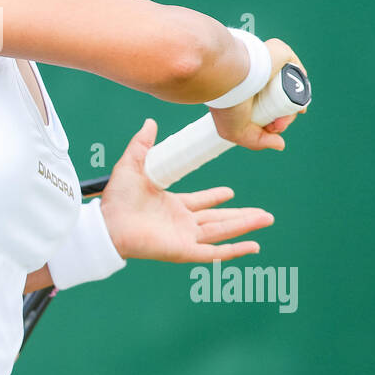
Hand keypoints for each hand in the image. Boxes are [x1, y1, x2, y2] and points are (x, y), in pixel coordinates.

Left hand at [99, 118, 274, 262]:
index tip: (231, 192)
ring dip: (245, 226)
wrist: (107, 223)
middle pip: (218, 219)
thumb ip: (142, 144)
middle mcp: (180, 223)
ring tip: (267, 219)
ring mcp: (184, 237)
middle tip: (264, 213)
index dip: (215, 197)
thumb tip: (150, 122)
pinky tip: (253, 247)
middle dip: (241, 216)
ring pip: (222, 232)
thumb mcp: (132, 164)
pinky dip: (234, 250)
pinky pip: (214, 252)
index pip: (200, 202)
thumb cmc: (116, 198)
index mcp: (170, 204)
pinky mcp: (184, 251)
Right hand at [209, 36, 308, 152]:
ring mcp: (270, 65)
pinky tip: (298, 100)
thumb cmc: (226, 105)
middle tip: (277, 125)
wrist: (226, 79)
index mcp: (247, 94)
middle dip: (285, 118)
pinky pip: (298, 71)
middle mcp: (259, 79)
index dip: (276, 123)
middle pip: (283, 101)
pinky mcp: (279, 53)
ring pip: (291, 89)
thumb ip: (257, 141)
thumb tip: (280, 144)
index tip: (272, 129)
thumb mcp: (236, 132)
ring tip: (284, 118)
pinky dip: (301, 86)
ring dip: (293, 108)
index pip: (269, 109)